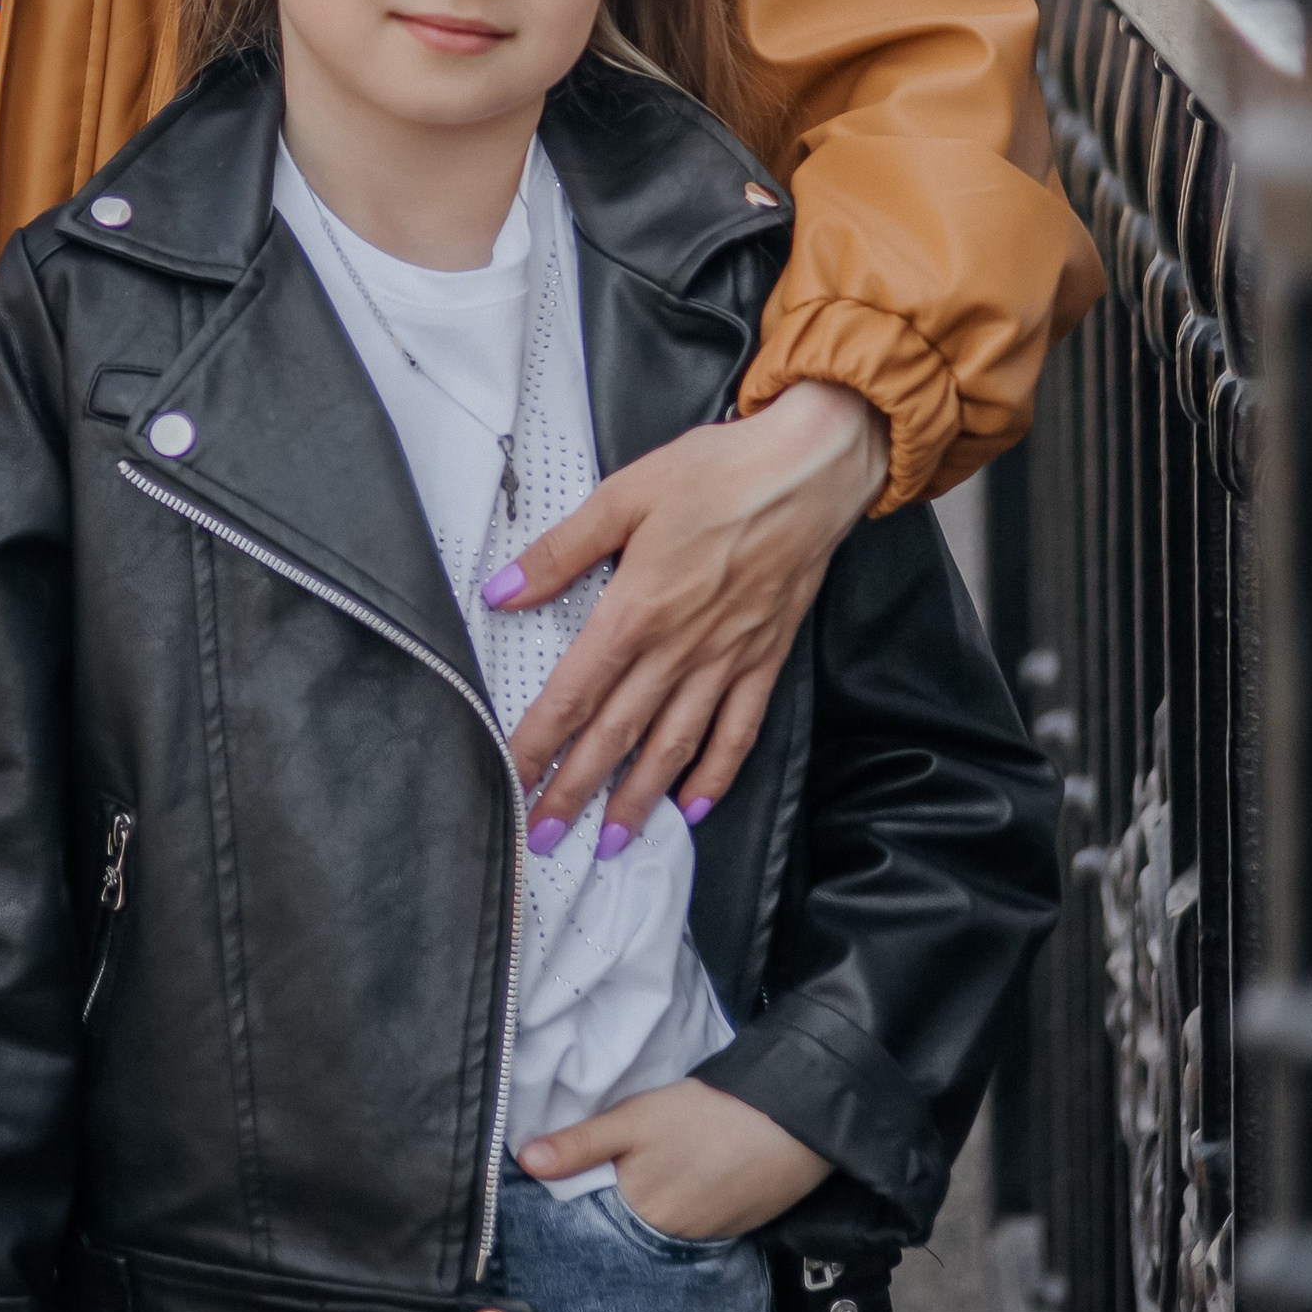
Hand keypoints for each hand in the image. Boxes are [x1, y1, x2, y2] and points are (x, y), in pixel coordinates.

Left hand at [494, 383, 888, 841]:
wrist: (808, 469)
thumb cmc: (717, 473)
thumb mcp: (623, 495)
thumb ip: (560, 552)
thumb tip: (502, 591)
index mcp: (636, 609)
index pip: (573, 693)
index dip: (537, 744)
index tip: (510, 781)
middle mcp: (679, 647)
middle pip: (616, 734)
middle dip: (574, 791)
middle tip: (542, 837)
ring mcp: (726, 659)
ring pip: (674, 746)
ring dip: (639, 798)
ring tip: (611, 841)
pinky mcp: (765, 658)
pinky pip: (739, 730)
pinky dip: (717, 773)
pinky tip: (696, 805)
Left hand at [518, 1079, 831, 1234]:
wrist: (791, 1123)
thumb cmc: (706, 1117)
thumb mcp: (634, 1120)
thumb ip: (580, 1145)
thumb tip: (524, 1162)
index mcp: (639, 1215)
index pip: (598, 1219)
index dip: (590, 1197)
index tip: (587, 1179)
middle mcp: (672, 1240)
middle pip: (634, 1224)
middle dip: (626, 1202)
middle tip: (635, 1166)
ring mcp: (709, 1237)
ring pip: (668, 1224)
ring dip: (661, 1204)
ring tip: (669, 1168)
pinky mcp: (739, 1228)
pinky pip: (702, 1223)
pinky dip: (695, 1205)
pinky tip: (698, 1176)